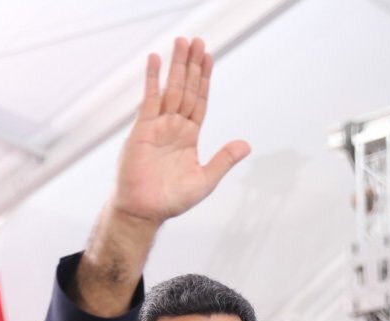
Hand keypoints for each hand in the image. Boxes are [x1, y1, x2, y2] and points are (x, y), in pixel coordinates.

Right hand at [112, 37, 249, 225]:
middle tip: (196, 41)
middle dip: (192, 65)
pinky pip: (149, 99)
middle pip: (186, 89)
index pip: (200, 101)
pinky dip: (152, 79)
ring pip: (171, 89)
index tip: (209, 58)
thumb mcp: (205, 180)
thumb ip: (224, 159)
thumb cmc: (171, 200)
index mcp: (189, 137)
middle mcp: (174, 127)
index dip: (205, 80)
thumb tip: (246, 145)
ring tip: (181, 43)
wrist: (145, 210)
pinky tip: (155, 61)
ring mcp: (158, 126)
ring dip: (176, 66)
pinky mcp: (142, 129)